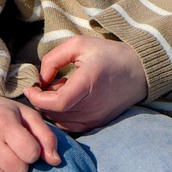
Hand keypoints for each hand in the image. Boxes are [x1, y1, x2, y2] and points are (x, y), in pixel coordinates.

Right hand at [0, 94, 63, 171]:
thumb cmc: (5, 113)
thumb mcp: (28, 116)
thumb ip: (46, 137)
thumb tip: (55, 161)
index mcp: (2, 120)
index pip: (31, 154)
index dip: (32, 153)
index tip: (26, 145)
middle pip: (16, 169)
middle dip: (20, 165)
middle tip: (13, 154)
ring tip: (0, 159)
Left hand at [23, 34, 147, 134]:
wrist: (139, 72)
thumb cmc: (109, 55)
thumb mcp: (79, 45)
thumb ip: (53, 59)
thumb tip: (41, 79)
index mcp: (88, 83)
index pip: (55, 103)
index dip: (37, 98)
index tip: (31, 87)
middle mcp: (92, 106)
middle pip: (54, 114)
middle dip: (41, 101)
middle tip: (43, 86)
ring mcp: (96, 118)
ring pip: (60, 122)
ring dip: (51, 110)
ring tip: (58, 91)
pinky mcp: (98, 124)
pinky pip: (70, 126)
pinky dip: (61, 116)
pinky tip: (66, 102)